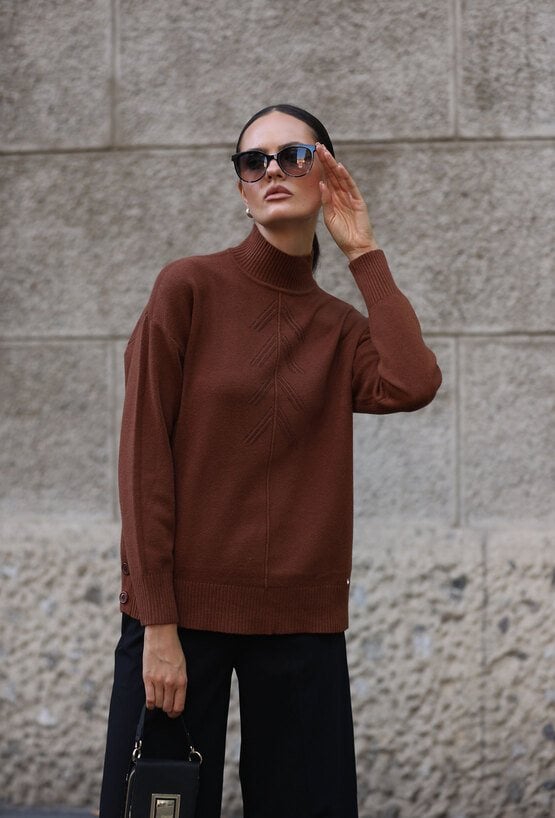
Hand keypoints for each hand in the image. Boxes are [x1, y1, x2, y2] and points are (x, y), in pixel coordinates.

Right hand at [143, 624, 186, 717]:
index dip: (175, 713)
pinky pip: (149, 699)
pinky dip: (150, 704)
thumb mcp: (182, 667)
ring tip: (159, 698)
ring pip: (158, 704)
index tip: (173, 713)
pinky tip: (152, 701)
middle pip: (167, 707)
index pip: (179, 706)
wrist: (161, 637)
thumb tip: (176, 698)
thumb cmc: (174, 651)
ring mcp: (158, 681)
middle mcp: (170, 683)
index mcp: (182, 680)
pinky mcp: (147, 678)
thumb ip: (179, 683)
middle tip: (166, 705)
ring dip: (159, 704)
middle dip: (167, 708)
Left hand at [316, 143, 378, 261]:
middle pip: (333, 174)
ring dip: (333, 164)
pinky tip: (339, 168)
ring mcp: (351, 197)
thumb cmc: (342, 235)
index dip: (320, 166)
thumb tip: (320, 184)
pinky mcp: (358, 201)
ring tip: (325, 153)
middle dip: (325, 160)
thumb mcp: (329, 217)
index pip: (326, 178)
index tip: (313, 154)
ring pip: (340, 177)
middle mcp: (342, 195)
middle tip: (318, 146)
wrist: (356, 247)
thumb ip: (325, 201)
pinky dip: (345, 177)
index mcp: (333, 198)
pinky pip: (351, 187)